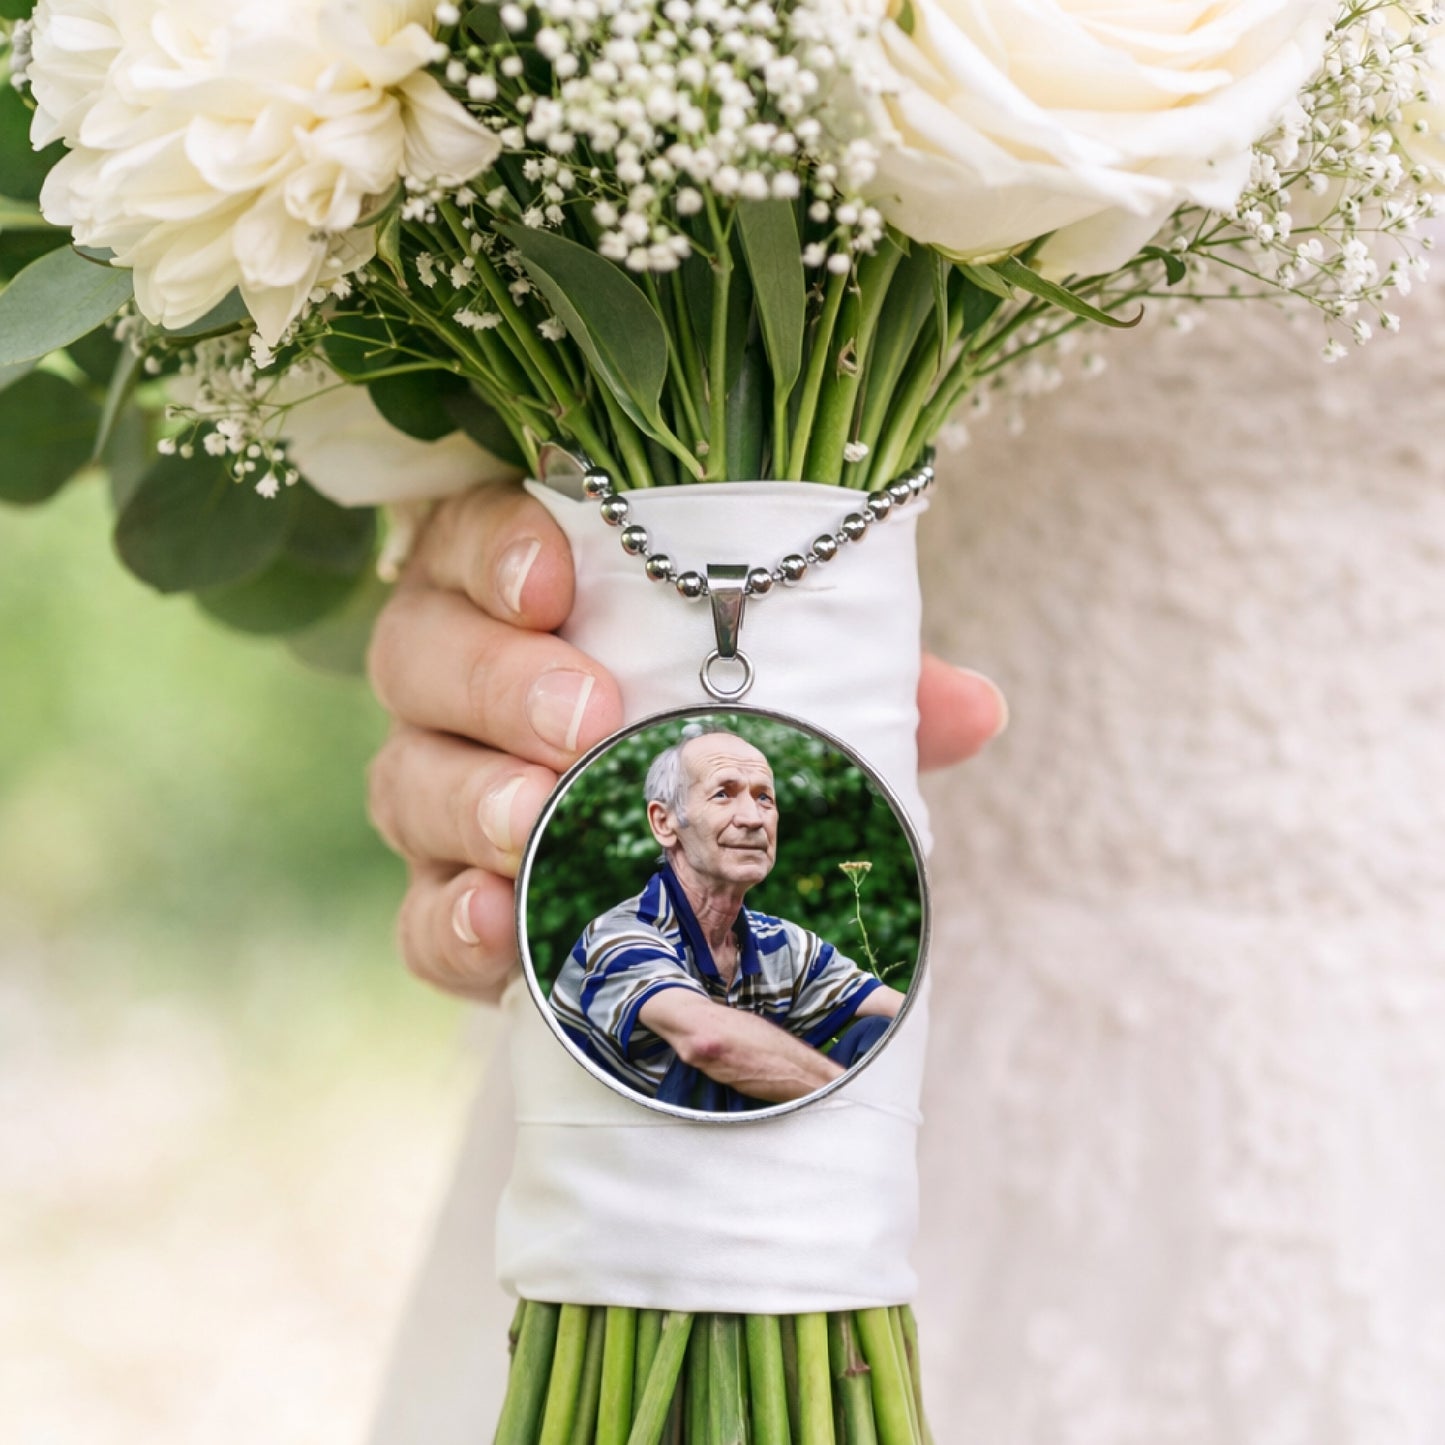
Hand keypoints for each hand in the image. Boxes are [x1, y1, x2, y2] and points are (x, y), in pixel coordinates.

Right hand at [366, 484, 1008, 1001]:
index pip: (473, 539)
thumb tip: (976, 708)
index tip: (556, 579)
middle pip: (423, 655)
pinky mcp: (446, 901)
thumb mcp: (792, 698)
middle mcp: (457, 682)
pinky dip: (452, 924)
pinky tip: (501, 928)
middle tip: (584, 719)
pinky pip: (419, 915)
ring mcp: (439, 792)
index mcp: (522, 595)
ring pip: (408, 781)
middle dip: (497, 681)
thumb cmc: (723, 739)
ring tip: (541, 823)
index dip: (497, 550)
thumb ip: (861, 688)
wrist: (676, 880)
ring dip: (475, 802)